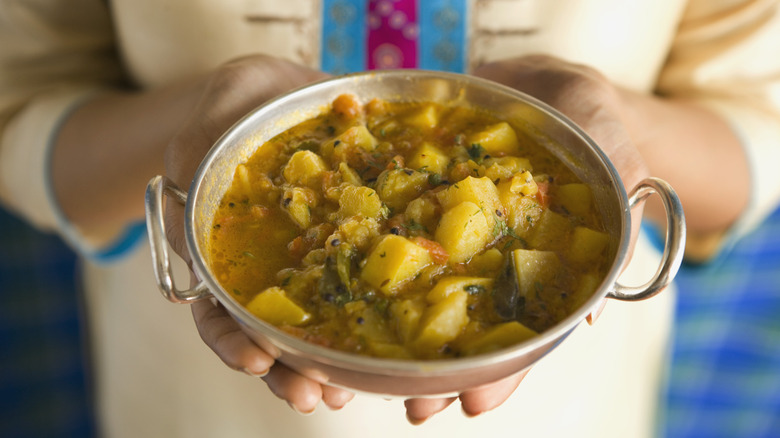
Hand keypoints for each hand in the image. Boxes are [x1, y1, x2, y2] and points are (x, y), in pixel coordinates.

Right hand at [164, 54, 354, 412]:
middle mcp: (267, 267)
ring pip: (315, 329)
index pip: (215, 303)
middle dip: (285, 370)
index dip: (230, 336)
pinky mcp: (356, 257)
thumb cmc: (256, 100)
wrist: (303, 97)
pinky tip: (383, 353)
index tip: (255, 359)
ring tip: (342, 392)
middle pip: (267, 334)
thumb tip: (186, 177)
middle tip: (307, 395)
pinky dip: (369, 331)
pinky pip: (363, 299)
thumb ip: (201, 136)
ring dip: (326, 367)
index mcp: (225, 243)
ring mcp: (315, 265)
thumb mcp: (225, 100)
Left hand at [389, 55, 652, 422]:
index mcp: (536, 267)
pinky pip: (380, 245)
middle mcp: (487, 262)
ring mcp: (445, 238)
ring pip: (415, 302)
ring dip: (391, 344)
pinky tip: (336, 299)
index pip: (525, 333)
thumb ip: (618, 208)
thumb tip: (594, 315)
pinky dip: (359, 275)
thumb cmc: (582, 115)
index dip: (504, 372)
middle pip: (463, 333)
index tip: (476, 402)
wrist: (533, 77)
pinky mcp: (410, 209)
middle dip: (438, 375)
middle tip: (414, 409)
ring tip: (366, 377)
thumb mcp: (612, 146)